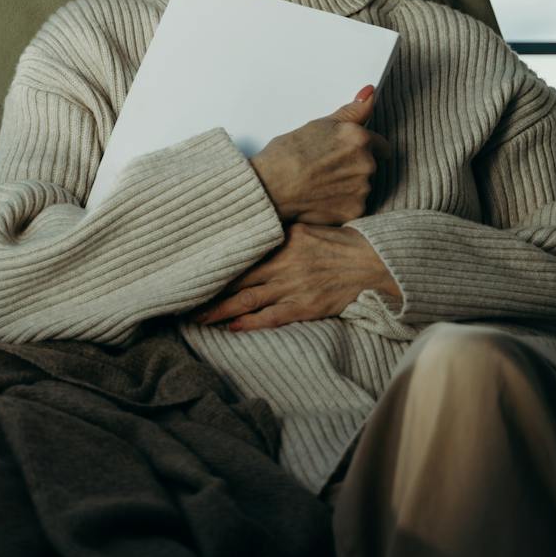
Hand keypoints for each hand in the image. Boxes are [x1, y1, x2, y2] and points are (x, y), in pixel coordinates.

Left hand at [190, 223, 400, 331]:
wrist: (374, 262)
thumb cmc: (340, 244)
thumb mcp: (306, 229)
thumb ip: (279, 235)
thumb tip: (250, 235)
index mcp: (283, 240)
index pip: (241, 253)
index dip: (215, 264)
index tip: (191, 269)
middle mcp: (284, 262)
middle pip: (237, 278)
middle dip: (209, 290)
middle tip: (181, 298)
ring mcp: (293, 286)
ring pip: (247, 300)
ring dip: (220, 310)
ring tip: (197, 317)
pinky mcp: (305, 306)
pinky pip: (271, 317)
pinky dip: (249, 323)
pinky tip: (230, 327)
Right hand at [250, 84, 388, 224]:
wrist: (270, 187)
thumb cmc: (287, 155)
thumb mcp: (319, 125)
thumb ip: (352, 111)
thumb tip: (370, 92)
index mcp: (359, 138)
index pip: (381, 144)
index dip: (364, 148)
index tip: (349, 154)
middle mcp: (366, 163)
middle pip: (371, 166)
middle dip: (355, 167)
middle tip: (327, 168)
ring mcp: (362, 189)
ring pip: (363, 186)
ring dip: (350, 186)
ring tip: (322, 184)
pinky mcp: (354, 210)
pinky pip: (355, 205)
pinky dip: (343, 203)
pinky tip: (323, 198)